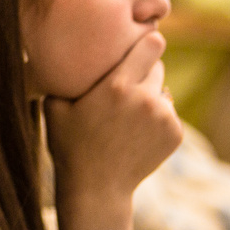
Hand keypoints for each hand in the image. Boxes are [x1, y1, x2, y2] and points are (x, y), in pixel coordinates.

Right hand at [45, 32, 182, 229]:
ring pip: (163, 91)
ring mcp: (164, 118)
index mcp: (117, 86)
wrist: (96, 188)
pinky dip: (158, 119)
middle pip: (157, 66)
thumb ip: (62, 75)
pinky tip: (136, 133)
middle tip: (124, 88)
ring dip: (150, 96)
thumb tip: (56, 49)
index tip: (141, 41)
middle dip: (143, 71)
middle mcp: (146, 99)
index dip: (147, 41)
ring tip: (127, 116)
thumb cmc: (70, 144)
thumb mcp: (54, 105)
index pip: (152, 44)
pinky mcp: (176, 134)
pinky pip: (169, 113)